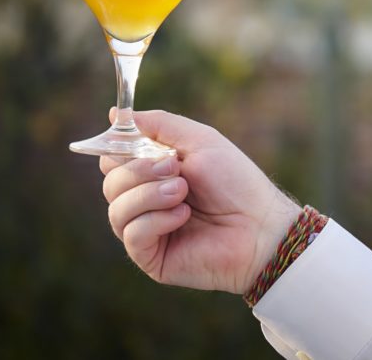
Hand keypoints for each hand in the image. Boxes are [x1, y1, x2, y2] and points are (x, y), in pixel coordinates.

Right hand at [99, 110, 300, 293]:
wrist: (260, 224)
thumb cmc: (236, 182)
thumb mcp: (200, 140)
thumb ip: (159, 125)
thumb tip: (114, 114)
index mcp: (156, 173)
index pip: (114, 159)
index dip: (117, 149)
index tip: (130, 140)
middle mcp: (147, 201)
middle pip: (111, 181)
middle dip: (139, 170)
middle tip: (174, 168)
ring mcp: (147, 229)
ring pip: (116, 207)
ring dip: (149, 194)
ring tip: (182, 192)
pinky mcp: (150, 256)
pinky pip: (131, 234)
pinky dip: (156, 220)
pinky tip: (183, 216)